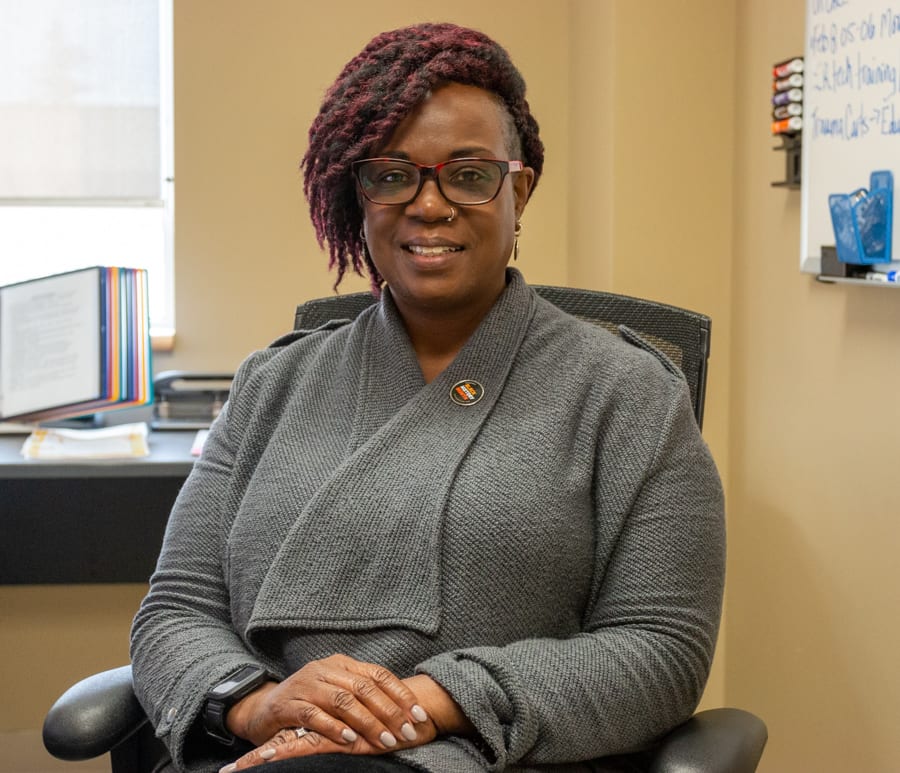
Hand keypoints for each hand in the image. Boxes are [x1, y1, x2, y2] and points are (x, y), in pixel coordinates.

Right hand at [218, 670, 473, 771]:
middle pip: (365, 688)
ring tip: (385, 740)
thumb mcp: (337, 692)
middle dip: (390, 712)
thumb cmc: (307, 703)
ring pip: (343, 701)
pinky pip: (315, 715)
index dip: (401, 694)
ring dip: (368, 722)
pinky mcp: (288, 705)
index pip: (378, 674)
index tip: (418, 715)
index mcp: (342, 664)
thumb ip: (363, 696)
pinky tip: (350, 739)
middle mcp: (325, 669)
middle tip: (407, 733)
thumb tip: (402, 711)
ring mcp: (306, 685)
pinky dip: (334, 727)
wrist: (262, 708)